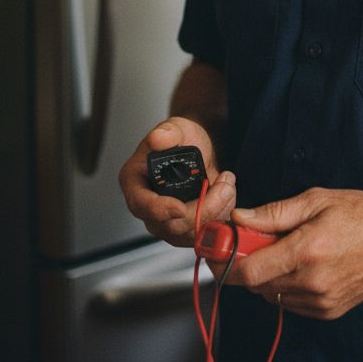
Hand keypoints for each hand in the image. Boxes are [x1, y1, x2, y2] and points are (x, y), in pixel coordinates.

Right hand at [118, 117, 235, 247]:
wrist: (197, 147)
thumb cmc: (181, 138)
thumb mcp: (176, 128)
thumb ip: (167, 132)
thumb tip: (158, 138)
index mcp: (135, 182)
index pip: (140, 204)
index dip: (159, 210)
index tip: (179, 207)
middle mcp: (147, 206)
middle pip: (170, 225)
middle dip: (202, 208)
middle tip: (223, 185)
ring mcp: (166, 220)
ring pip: (190, 234)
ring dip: (216, 211)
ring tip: (227, 184)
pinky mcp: (185, 228)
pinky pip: (203, 234)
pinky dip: (220, 217)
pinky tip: (226, 195)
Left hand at [224, 187, 362, 319]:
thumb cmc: (361, 213)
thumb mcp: (316, 200)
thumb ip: (273, 213)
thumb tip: (240, 218)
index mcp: (307, 250)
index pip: (250, 270)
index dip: (227, 262)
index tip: (218, 250)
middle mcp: (312, 282)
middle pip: (257, 285)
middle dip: (248, 263)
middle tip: (254, 241)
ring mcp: (322, 301)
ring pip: (273, 295)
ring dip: (268, 275)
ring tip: (287, 249)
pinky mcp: (329, 312)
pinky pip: (291, 304)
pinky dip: (286, 286)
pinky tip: (301, 265)